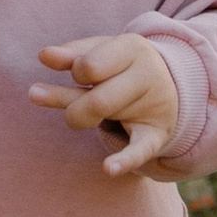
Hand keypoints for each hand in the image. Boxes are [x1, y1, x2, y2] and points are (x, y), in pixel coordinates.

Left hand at [29, 33, 183, 177]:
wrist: (173, 85)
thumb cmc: (121, 67)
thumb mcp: (99, 53)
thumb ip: (70, 56)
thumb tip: (43, 56)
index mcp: (133, 47)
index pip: (88, 66)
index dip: (76, 72)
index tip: (81, 73)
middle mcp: (149, 74)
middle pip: (97, 100)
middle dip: (75, 109)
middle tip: (74, 109)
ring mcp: (155, 105)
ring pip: (108, 119)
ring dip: (86, 120)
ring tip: (84, 117)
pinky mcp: (156, 135)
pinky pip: (140, 150)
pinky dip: (124, 160)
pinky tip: (108, 169)